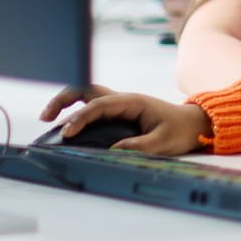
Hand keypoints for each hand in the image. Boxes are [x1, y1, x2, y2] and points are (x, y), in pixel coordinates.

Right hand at [40, 84, 212, 155]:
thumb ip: (138, 146)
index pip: (99, 105)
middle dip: (64, 99)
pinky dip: (76, 112)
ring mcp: (121, 104)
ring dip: (67, 103)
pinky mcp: (120, 112)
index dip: (81, 118)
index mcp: (133, 102)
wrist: (195, 123)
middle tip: (46, 117)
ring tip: (48, 119)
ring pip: (88, 95)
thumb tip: (111, 151)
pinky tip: (67, 127)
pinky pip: (93, 107)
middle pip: (87, 90)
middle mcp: (123, 99)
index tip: (67, 132)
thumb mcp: (162, 143)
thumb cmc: (181, 131)